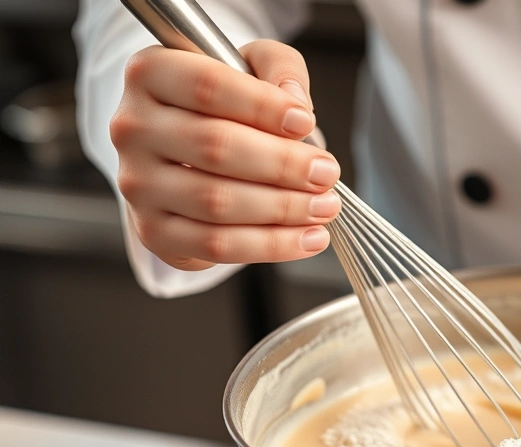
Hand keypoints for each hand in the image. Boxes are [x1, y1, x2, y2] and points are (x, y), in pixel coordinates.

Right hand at [110, 40, 340, 270]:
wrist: (192, 153)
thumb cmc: (228, 105)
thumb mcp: (255, 65)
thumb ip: (280, 67)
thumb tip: (296, 101)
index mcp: (150, 74)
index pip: (208, 86)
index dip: (262, 106)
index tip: (305, 121)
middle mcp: (133, 128)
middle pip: (215, 147)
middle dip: (283, 164)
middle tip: (327, 173)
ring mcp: (138, 184)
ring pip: (216, 202)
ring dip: (283, 208)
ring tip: (325, 205)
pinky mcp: (154, 232)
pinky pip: (216, 245)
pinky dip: (272, 245)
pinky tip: (310, 237)